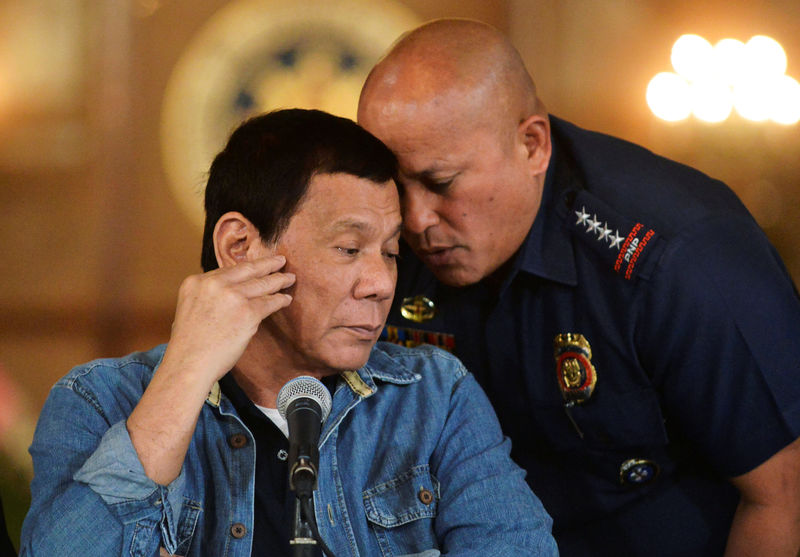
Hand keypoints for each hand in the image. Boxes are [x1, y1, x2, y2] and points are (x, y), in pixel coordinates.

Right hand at [162, 255, 294, 384]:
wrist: (189, 365)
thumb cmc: (189, 345)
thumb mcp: (190, 308)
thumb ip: (209, 296)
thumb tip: (232, 294)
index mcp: (196, 282)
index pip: (227, 271)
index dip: (245, 269)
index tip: (256, 267)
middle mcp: (214, 284)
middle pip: (247, 270)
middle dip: (267, 264)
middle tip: (280, 260)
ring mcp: (232, 296)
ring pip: (262, 284)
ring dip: (278, 280)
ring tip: (289, 278)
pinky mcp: (248, 312)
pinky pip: (270, 303)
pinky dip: (280, 300)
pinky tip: (286, 299)